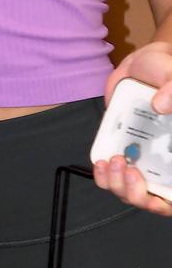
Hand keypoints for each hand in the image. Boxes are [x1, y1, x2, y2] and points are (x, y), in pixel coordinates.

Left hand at [93, 42, 171, 216]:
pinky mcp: (121, 149)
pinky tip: (101, 163)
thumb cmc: (167, 73)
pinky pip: (113, 174)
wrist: (143, 64)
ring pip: (130, 191)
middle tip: (128, 169)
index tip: (155, 193)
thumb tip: (160, 105)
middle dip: (137, 194)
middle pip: (153, 201)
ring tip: (113, 162)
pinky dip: (105, 176)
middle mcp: (164, 164)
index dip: (166, 203)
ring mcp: (142, 159)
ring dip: (118, 185)